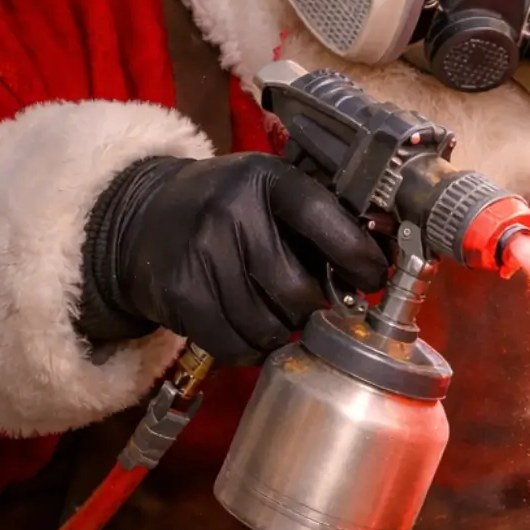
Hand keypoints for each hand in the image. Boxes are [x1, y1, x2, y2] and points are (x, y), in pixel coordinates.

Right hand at [76, 153, 387, 364]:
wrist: (141, 218)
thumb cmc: (228, 208)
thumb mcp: (272, 192)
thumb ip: (324, 221)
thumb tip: (388, 262)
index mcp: (267, 181)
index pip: (327, 222)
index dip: (359, 258)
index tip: (373, 278)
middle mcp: (231, 214)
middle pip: (298, 290)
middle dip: (316, 306)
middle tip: (315, 303)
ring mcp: (201, 255)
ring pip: (270, 326)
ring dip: (283, 330)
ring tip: (278, 313)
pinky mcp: (180, 295)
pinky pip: (236, 346)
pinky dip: (252, 349)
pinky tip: (251, 330)